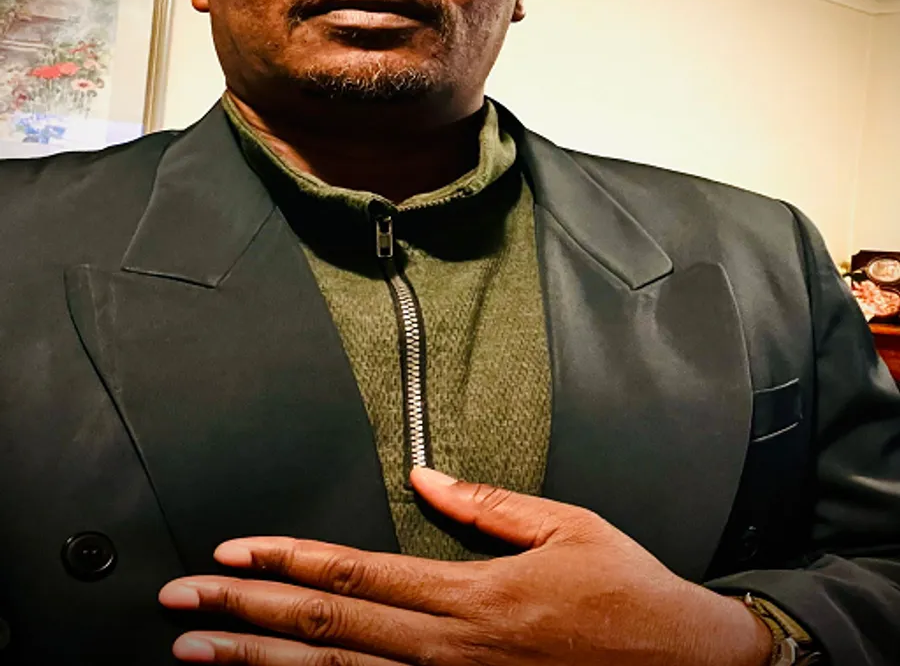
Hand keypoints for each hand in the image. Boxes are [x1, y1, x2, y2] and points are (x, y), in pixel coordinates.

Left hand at [159, 468, 771, 665]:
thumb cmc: (628, 593)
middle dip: (244, 616)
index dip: (285, 562)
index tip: (231, 554)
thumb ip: (488, 504)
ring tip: (197, 657)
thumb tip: (423, 476)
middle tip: (179, 608)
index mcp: (471, 594)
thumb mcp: (568, 527)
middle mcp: (448, 649)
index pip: (355, 572)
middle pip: (326, 629)